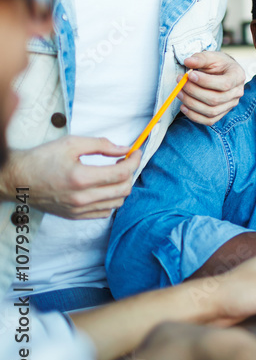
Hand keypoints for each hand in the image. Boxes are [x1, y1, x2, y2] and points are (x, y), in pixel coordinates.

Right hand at [0, 137, 139, 218]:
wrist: (16, 179)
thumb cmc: (40, 159)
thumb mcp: (71, 143)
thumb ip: (101, 145)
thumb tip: (124, 149)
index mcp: (81, 178)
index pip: (121, 173)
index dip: (134, 161)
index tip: (135, 152)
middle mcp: (81, 198)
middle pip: (123, 189)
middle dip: (130, 172)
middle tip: (125, 160)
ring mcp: (78, 210)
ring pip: (117, 202)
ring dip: (122, 186)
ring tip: (114, 172)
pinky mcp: (75, 216)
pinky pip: (104, 212)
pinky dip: (111, 199)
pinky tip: (104, 187)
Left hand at [179, 51, 244, 124]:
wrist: (224, 71)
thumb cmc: (218, 64)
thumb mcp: (211, 56)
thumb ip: (200, 58)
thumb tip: (188, 62)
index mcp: (238, 76)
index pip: (225, 84)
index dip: (206, 82)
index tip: (190, 75)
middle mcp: (237, 93)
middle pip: (216, 99)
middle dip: (194, 92)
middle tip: (181, 83)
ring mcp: (230, 105)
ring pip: (211, 111)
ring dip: (192, 104)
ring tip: (180, 93)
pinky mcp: (222, 113)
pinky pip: (209, 120)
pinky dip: (194, 116)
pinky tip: (184, 107)